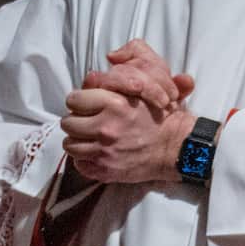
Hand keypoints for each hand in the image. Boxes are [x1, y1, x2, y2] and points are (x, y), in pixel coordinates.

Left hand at [60, 39, 197, 183]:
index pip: (73, 99)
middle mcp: (105, 127)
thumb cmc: (161, 117)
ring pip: (70, 144)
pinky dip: (85, 160)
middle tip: (88, 123)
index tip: (86, 105)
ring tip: (90, 139)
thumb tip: (91, 76)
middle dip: (76, 121)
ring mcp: (104, 151)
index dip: (79, 101)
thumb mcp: (143, 89)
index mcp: (113, 103)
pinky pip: (79, 164)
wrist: (175, 148)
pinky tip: (95, 154)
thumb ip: (115, 79)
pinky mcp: (105, 169)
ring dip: (78, 141)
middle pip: (68, 123)